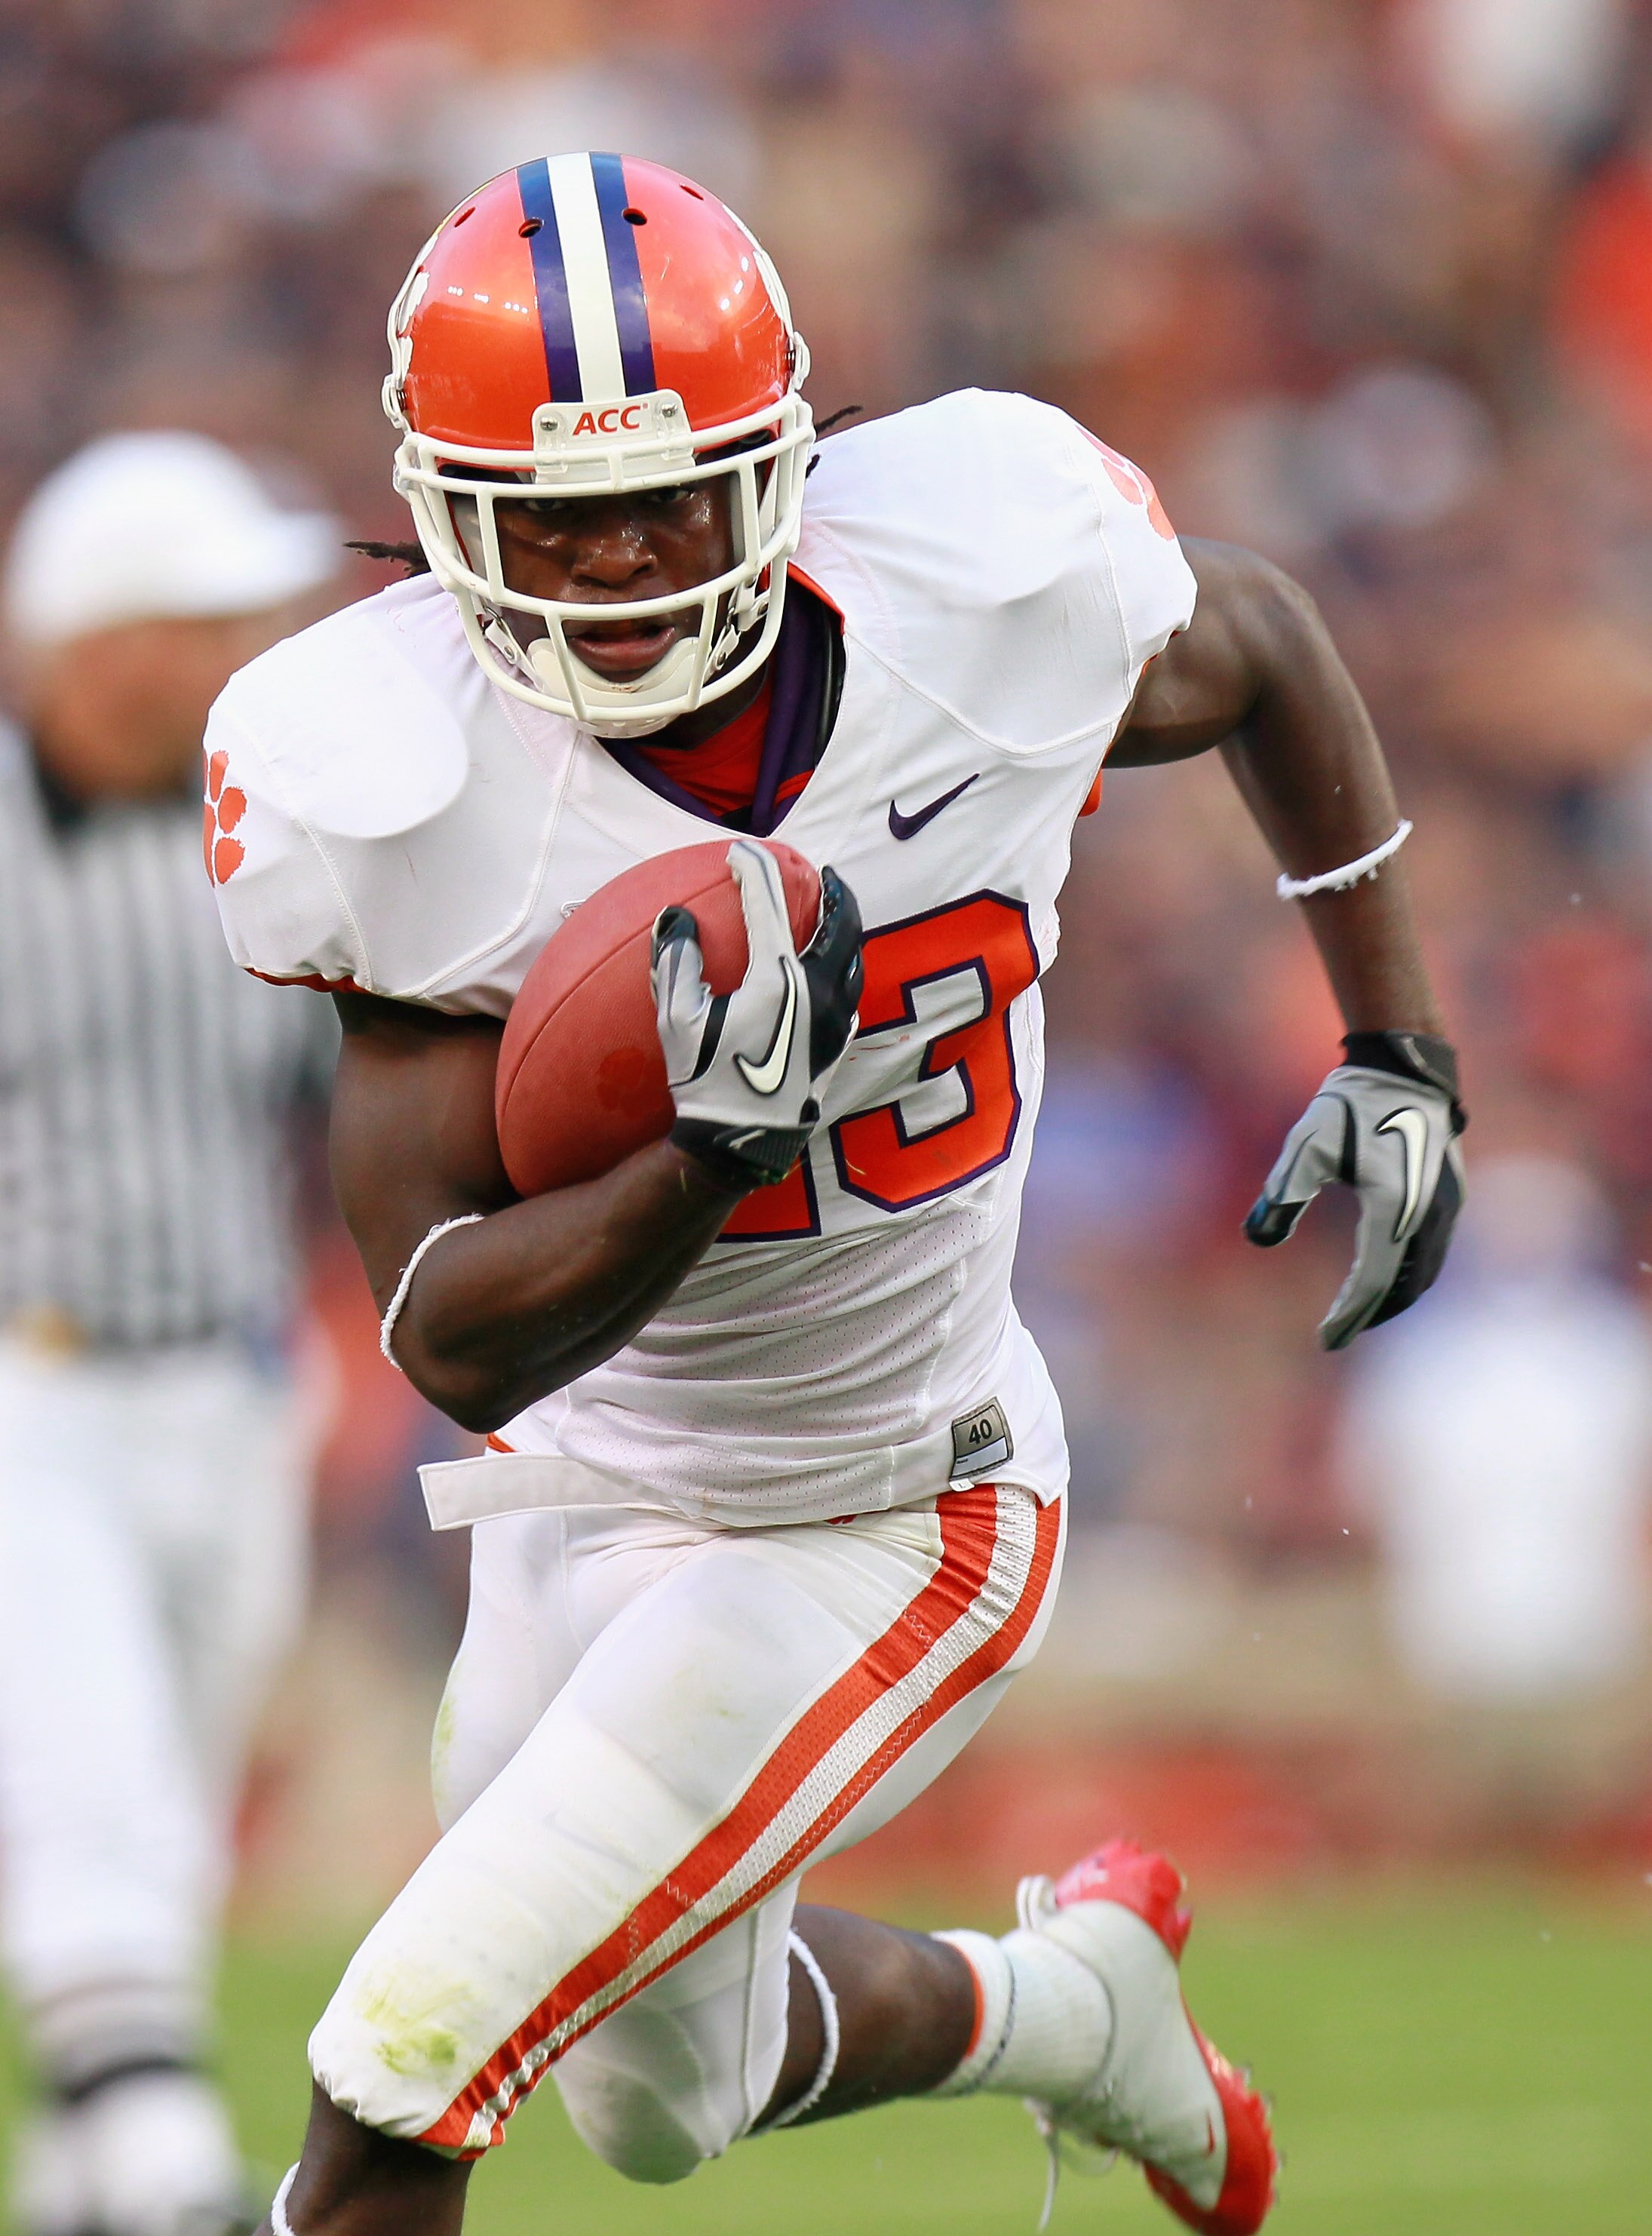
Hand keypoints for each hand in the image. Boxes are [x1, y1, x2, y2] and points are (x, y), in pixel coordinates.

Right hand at [652, 839, 862, 1192]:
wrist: (743, 1143)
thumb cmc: (706, 1081)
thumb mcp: (677, 1020)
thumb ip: (675, 961)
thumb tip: (675, 917)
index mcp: (779, 978)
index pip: (769, 902)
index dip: (753, 868)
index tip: (739, 852)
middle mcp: (820, 991)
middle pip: (841, 922)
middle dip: (833, 891)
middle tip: (822, 874)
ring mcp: (836, 1019)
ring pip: (855, 957)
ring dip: (845, 930)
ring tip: (831, 917)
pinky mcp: (839, 1044)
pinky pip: (852, 993)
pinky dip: (844, 969)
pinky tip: (831, 973)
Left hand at [1245, 1031, 1465, 1349]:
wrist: (1407, 1067)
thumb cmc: (1352, 1104)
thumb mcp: (1306, 1146)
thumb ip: (1282, 1194)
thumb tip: (1258, 1239)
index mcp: (1394, 1209)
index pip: (1370, 1281)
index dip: (1346, 1315)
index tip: (1324, 1340)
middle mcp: (1429, 1214)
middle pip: (1402, 1286)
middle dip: (1370, 1314)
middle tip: (1338, 1334)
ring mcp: (1446, 1205)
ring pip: (1424, 1272)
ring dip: (1394, 1297)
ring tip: (1361, 1313)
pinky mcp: (1450, 1194)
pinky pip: (1433, 1250)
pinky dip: (1410, 1274)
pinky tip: (1388, 1274)